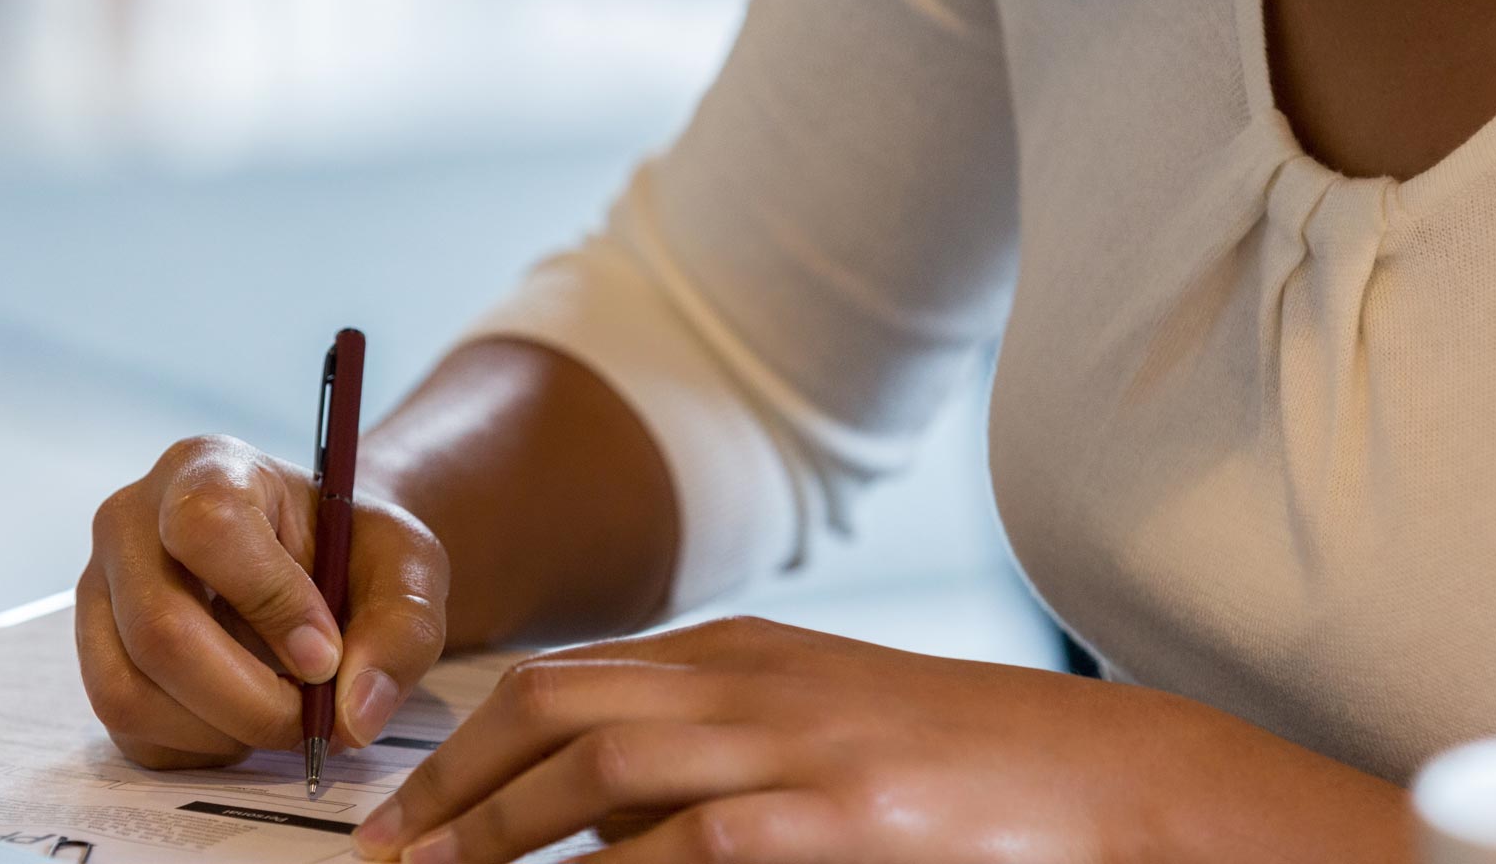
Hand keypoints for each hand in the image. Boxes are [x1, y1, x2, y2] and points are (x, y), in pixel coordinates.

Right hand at [76, 435, 449, 768]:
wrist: (315, 563)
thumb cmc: (353, 550)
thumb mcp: (408, 566)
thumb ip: (401, 629)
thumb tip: (354, 715)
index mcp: (205, 468)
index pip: (208, 529)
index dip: (271, 604)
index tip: (327, 655)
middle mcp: (129, 524)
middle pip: (159, 630)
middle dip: (251, 700)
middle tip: (314, 719)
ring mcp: (99, 594)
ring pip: (131, 693)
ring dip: (223, 732)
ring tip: (284, 714)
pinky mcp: (96, 658)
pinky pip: (131, 732)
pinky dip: (200, 749)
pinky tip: (245, 720)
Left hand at [350, 618, 1409, 863]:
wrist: (1110, 780)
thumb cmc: (964, 764)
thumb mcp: (827, 719)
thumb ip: (722, 734)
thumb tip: (605, 804)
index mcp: (743, 651)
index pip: (568, 678)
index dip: (469, 742)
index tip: (408, 807)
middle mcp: (752, 679)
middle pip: (555, 704)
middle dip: (452, 777)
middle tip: (385, 851)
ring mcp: (794, 743)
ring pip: (599, 762)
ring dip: (496, 826)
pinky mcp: (837, 817)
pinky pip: (687, 842)